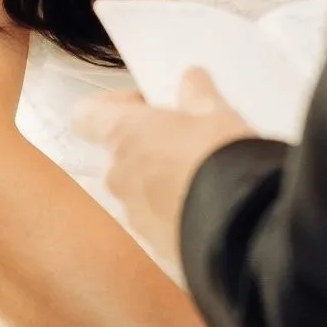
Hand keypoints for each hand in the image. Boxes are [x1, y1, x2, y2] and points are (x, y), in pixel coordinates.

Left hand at [75, 70, 256, 267]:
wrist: (240, 225)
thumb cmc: (217, 157)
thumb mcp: (214, 113)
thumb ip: (196, 94)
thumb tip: (192, 81)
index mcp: (121, 135)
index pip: (86, 115)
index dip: (112, 106)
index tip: (145, 104)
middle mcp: (119, 176)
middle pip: (119, 154)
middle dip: (147, 145)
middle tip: (183, 137)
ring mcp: (135, 215)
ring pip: (139, 190)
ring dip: (161, 180)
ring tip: (201, 172)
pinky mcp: (157, 245)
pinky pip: (159, 220)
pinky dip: (176, 211)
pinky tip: (208, 204)